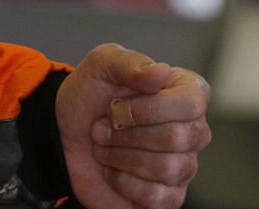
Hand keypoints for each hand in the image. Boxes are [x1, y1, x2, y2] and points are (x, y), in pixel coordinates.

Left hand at [57, 43, 210, 208]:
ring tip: (104, 146)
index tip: (116, 104)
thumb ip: (130, 63)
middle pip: (178, 138)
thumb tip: (162, 72)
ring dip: (122, 157)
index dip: (149, 108)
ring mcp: (183, 165)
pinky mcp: (168, 196)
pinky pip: (158, 197)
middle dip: (128, 134)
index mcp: (187, 91)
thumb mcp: (102, 65)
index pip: (191, 104)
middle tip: (102, 127)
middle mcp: (193, 129)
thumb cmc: (90, 96)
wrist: (64, 133)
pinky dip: (124, 183)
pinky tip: (112, 170)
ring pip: (168, 169)